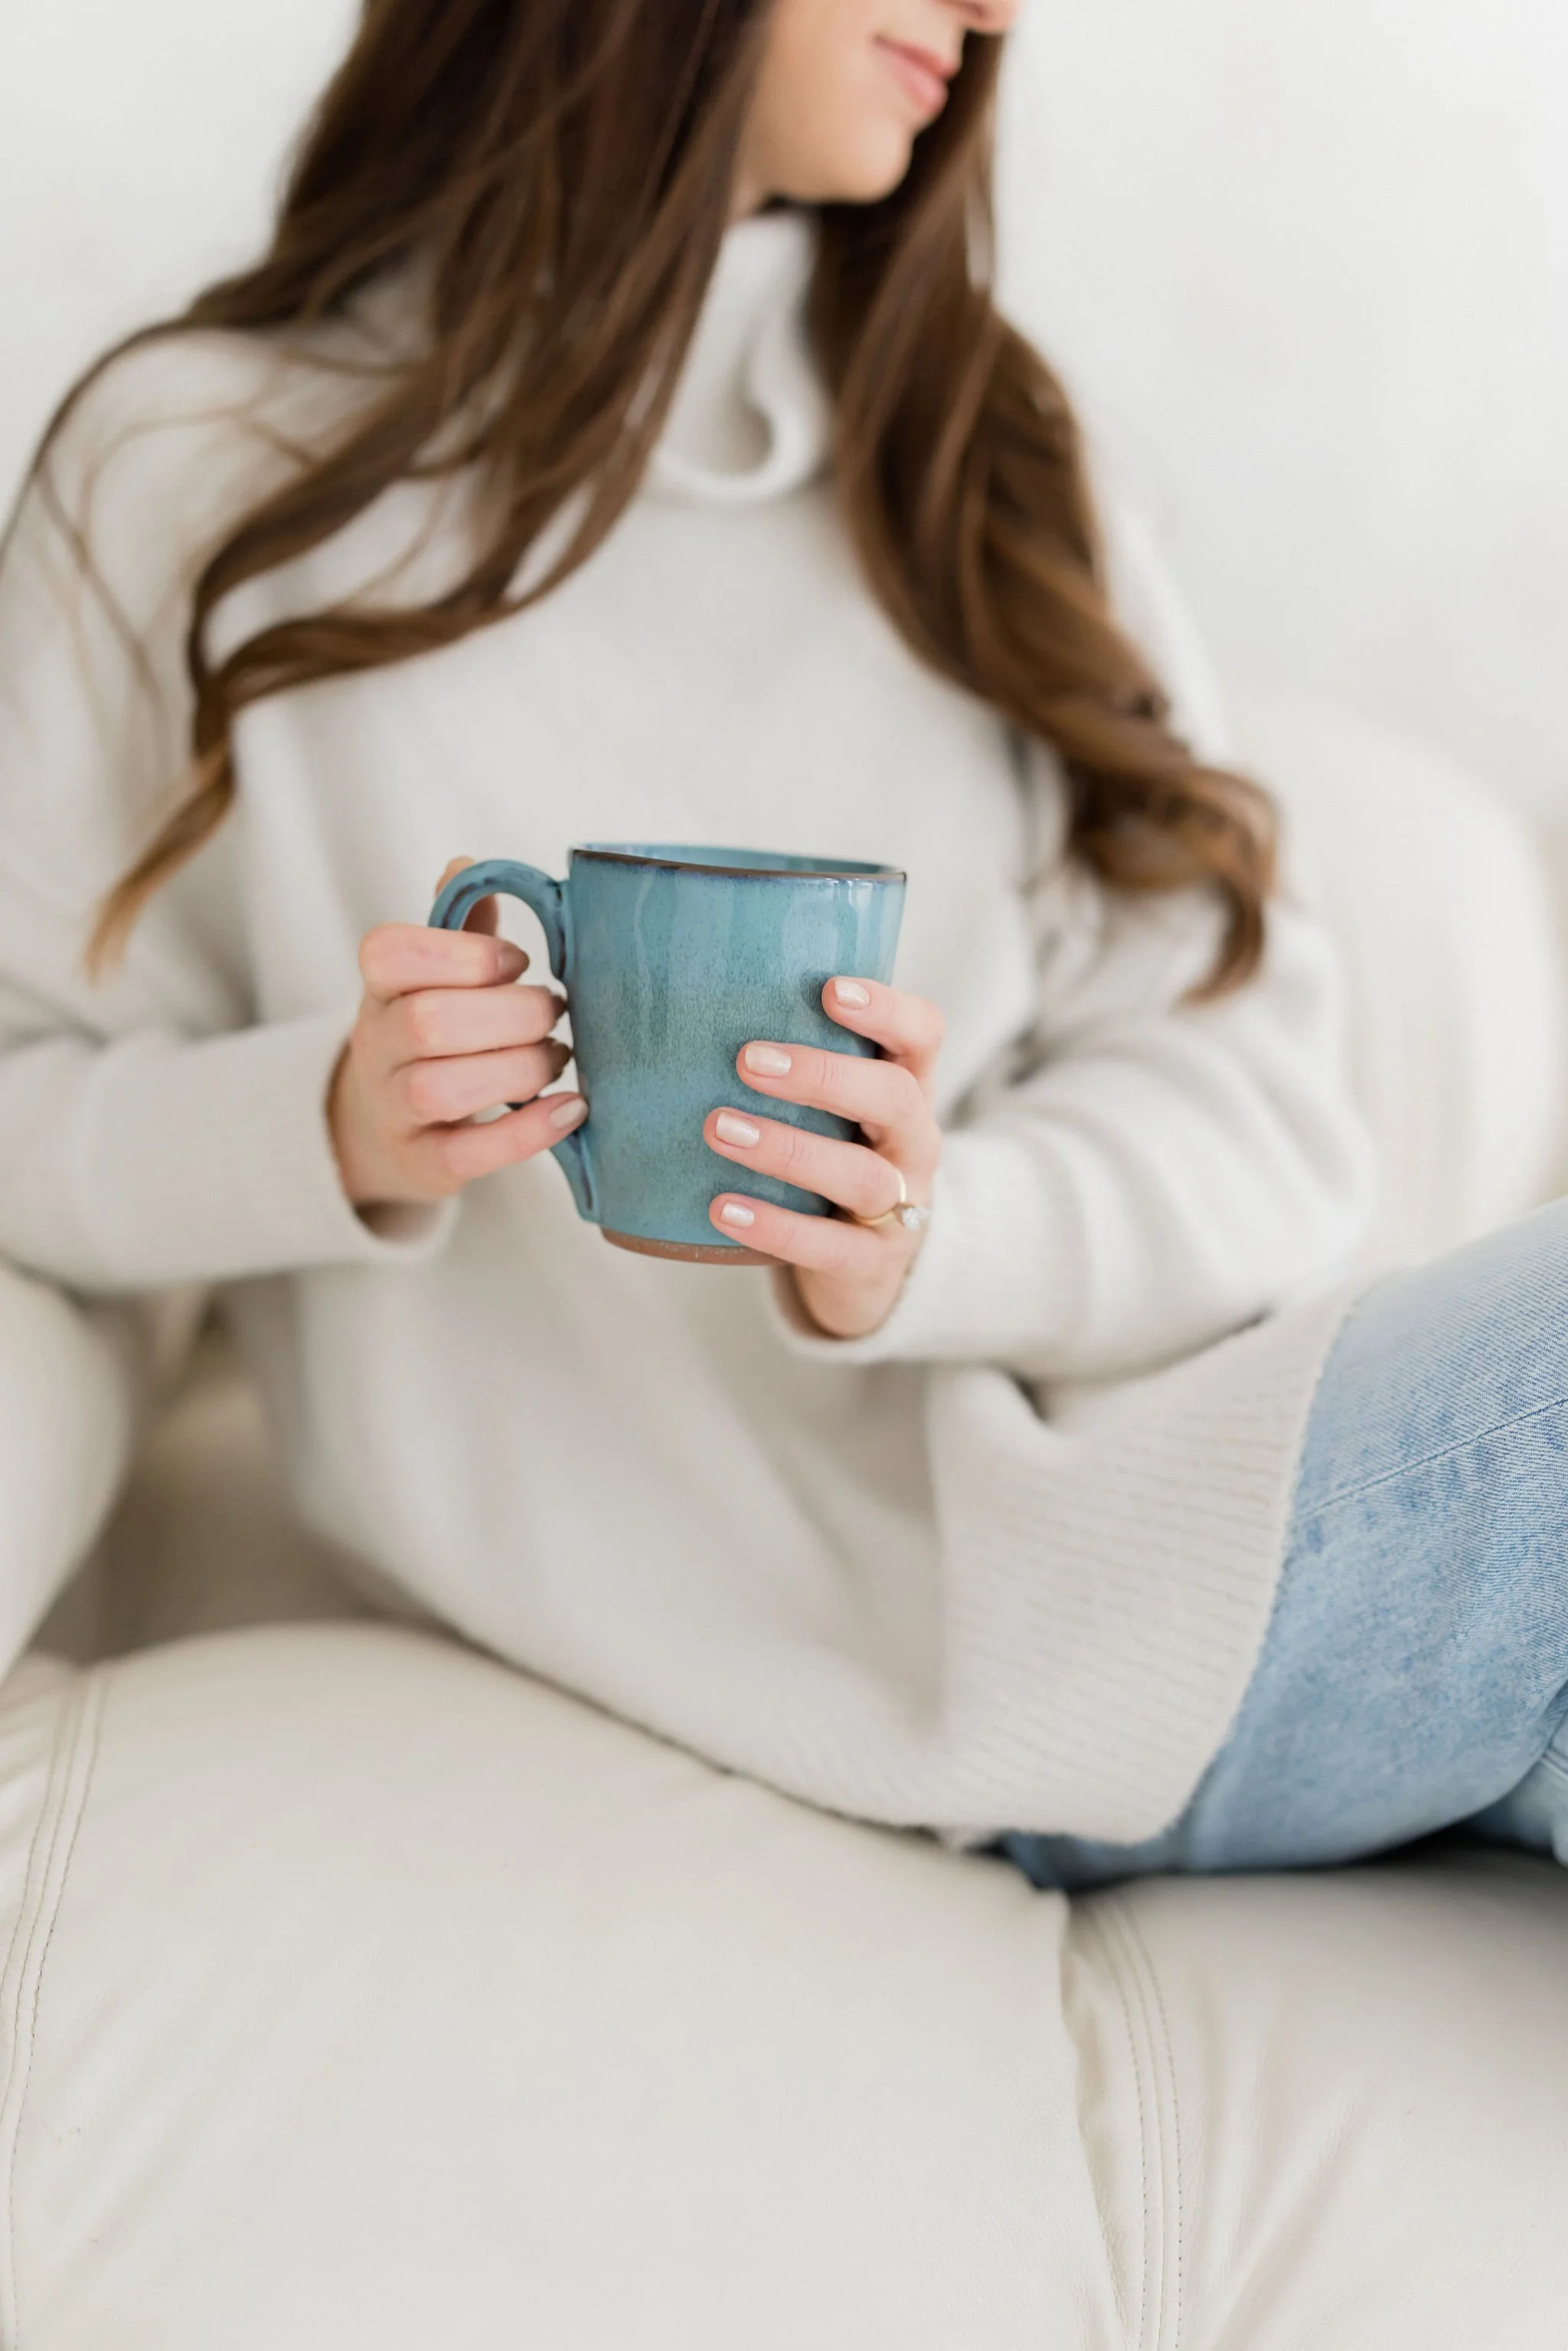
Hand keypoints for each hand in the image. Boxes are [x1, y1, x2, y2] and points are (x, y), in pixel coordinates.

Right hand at [329, 858, 585, 1208]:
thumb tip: (467, 865)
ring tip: (557, 1058)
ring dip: (520, 1070)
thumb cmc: (435, 1033)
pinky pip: (467, 1154)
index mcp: (379, 985)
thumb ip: (457, 925)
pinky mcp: (422, 1163)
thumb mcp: (435, 975)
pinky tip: (571, 1109)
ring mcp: (392, 1109)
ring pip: (441, 1089)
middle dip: (511, 1014)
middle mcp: (374, 1044)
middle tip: (554, 1012)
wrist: (390, 1126)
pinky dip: (527, 1132)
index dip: (465, 953)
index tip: (517, 962)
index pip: (391, 953)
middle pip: (427, 1022)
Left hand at [704, 978, 942, 1339]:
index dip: (888, 1010)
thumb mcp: (830, 1107)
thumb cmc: (830, 1156)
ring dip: (789, 1149)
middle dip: (824, 1076)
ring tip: (720, 1129)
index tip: (831, 989)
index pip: (924, 1034)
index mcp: (907, 1086)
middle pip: (895, 1098)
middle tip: (748, 1060)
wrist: (864, 1265)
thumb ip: (788, 1060)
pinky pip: (829, 1246)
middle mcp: (914, 1141)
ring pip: (862, 1176)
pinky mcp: (870, 1262)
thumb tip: (671, 1011)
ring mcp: (901, 1206)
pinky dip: (775, 1226)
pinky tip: (723, 1207)